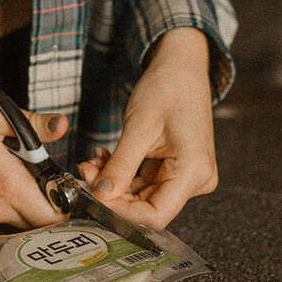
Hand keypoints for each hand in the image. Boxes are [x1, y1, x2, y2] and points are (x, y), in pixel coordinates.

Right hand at [0, 77, 68, 230]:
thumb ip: (33, 125)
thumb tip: (60, 127)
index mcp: (6, 184)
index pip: (53, 216)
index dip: (66, 205)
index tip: (68, 190)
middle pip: (36, 221)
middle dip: (45, 202)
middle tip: (43, 176)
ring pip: (15, 219)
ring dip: (20, 202)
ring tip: (9, 171)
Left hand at [77, 27, 217, 229]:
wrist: (181, 66)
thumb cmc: (169, 87)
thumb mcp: (139, 128)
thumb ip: (120, 166)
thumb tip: (101, 195)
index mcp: (193, 171)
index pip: (155, 215)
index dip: (121, 212)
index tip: (94, 197)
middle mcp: (196, 179)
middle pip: (147, 207)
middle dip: (112, 194)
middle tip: (86, 172)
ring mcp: (187, 176)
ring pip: (142, 196)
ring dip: (114, 183)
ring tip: (92, 162)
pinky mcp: (176, 170)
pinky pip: (145, 183)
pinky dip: (122, 174)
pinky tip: (106, 159)